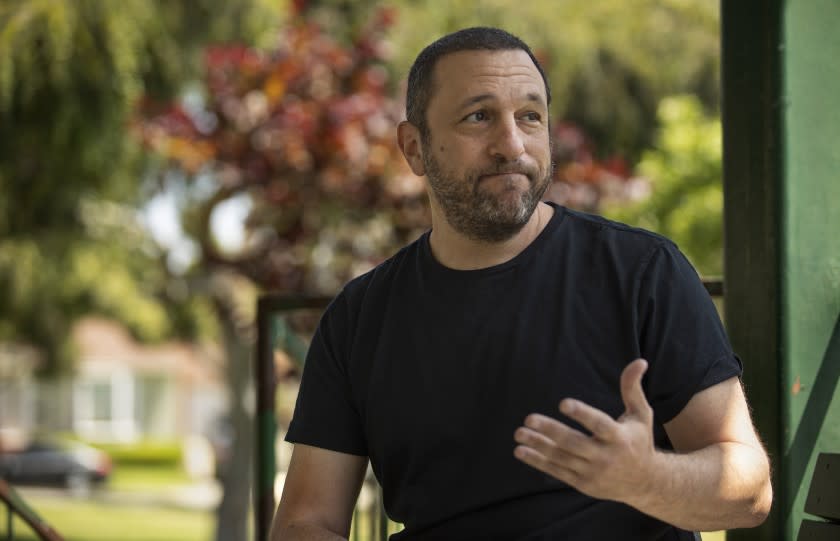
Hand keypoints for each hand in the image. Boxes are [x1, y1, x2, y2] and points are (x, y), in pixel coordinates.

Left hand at [513, 358, 658, 503]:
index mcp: (619, 437)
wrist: (645, 483)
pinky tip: (521, 451)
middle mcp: (606, 457)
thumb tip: (639, 361)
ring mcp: (593, 472)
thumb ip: (633, 389)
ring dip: (538, 445)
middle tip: (529, 419)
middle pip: (574, 443)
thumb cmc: (639, 441)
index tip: (563, 403)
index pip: (599, 425)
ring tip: (519, 433)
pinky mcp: (583, 483)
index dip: (582, 414)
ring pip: (561, 457)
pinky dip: (538, 461)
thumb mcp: (641, 415)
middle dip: (550, 430)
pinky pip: (557, 471)